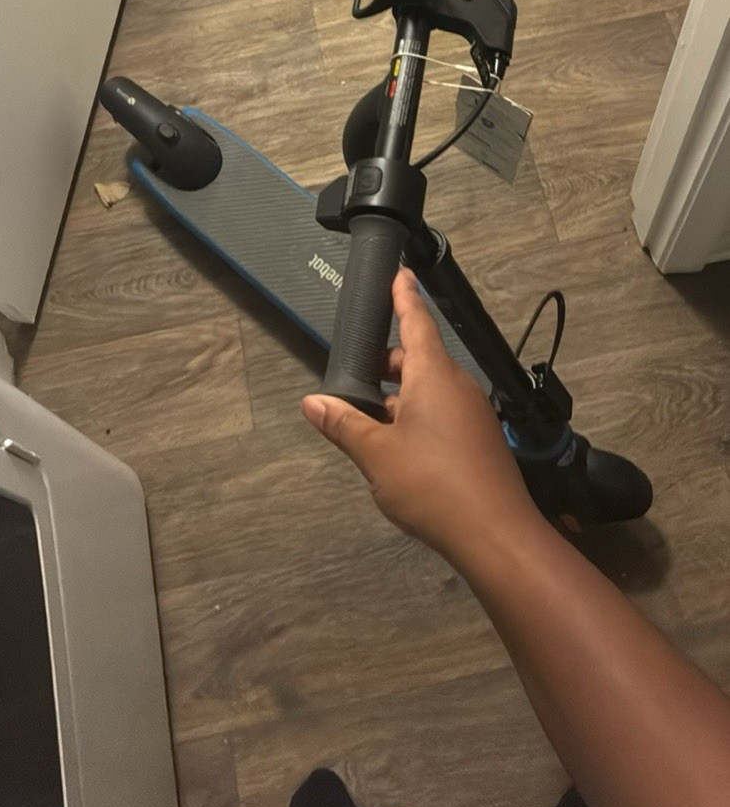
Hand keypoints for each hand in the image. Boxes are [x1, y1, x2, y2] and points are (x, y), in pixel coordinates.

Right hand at [302, 268, 538, 570]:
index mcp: (434, 374)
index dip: (404, 297)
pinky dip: (418, 418)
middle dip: (389, 364)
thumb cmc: (432, 484)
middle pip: (420, 359)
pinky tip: (398, 449)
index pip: (417, 321)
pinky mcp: (480, 440)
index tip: (400, 273)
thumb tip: (313, 402)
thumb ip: (344, 424)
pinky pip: (443, 413)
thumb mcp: (376, 454)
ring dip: (401, 398)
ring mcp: (473, 413)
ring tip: (369, 422)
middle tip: (357, 378)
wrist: (494, 533)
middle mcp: (457, 385)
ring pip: (430, 390)